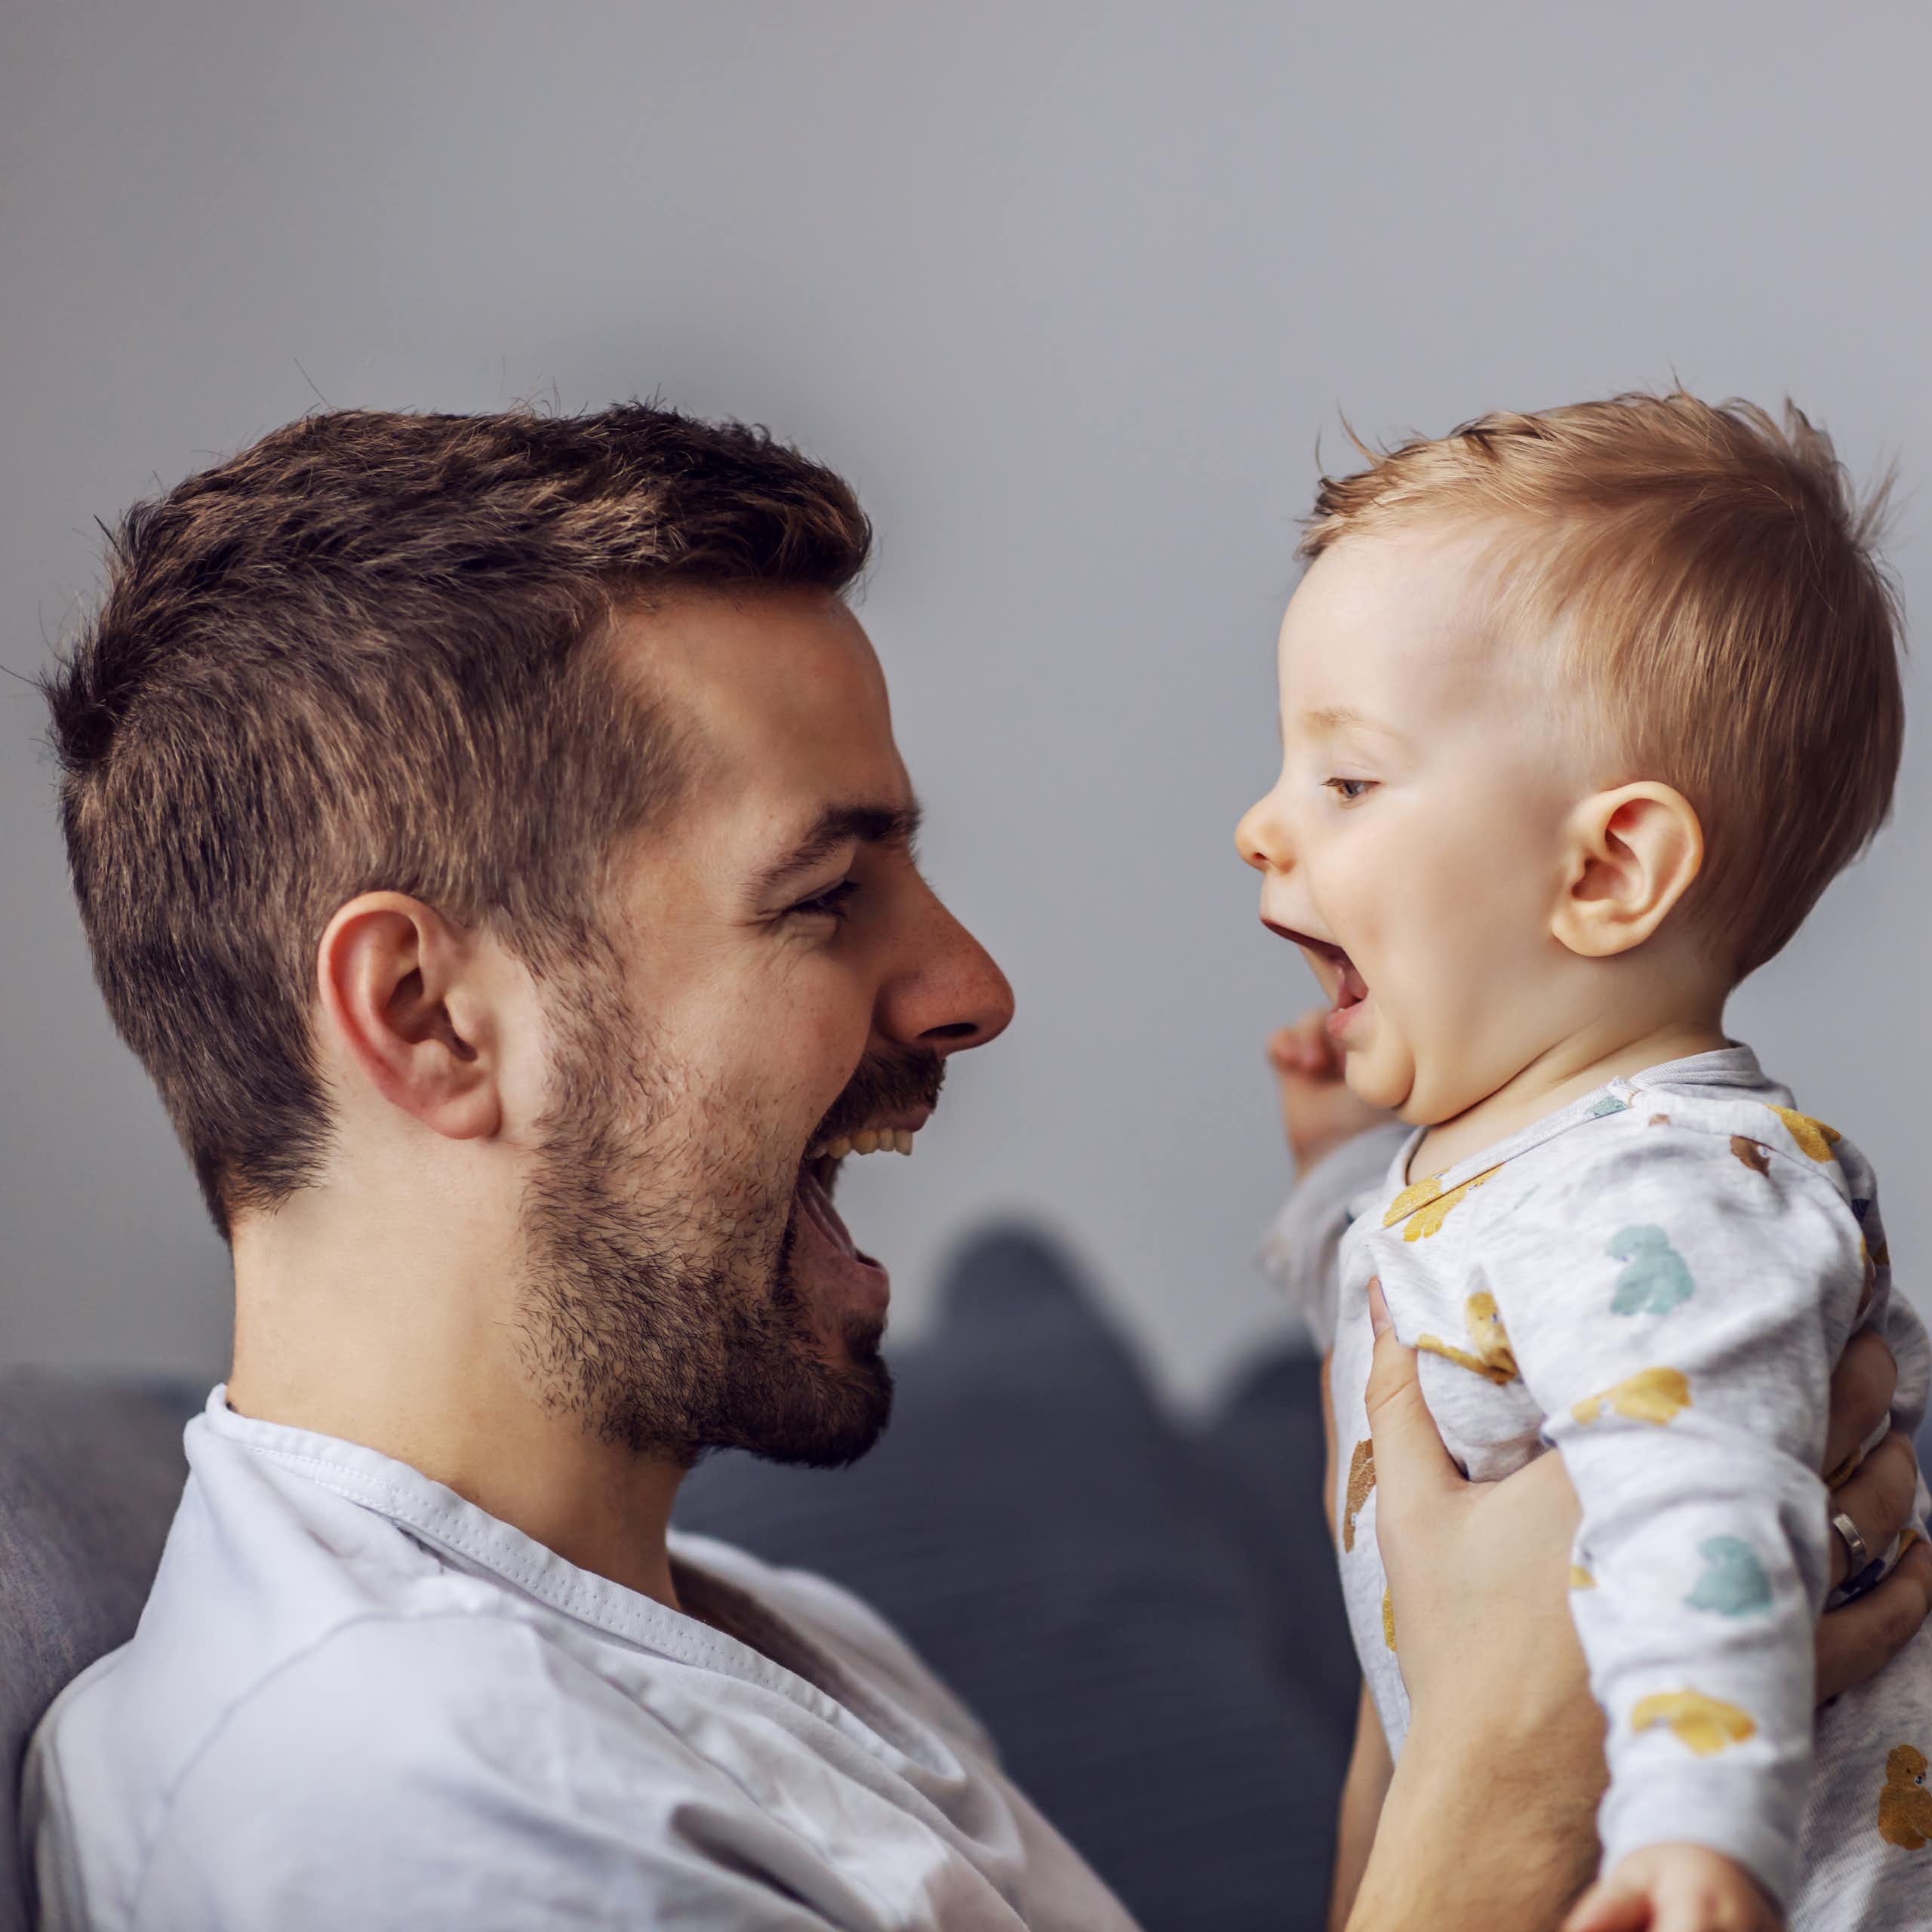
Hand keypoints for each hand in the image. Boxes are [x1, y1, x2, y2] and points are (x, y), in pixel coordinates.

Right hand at [1268, 1007, 1394, 1171]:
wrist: (1341, 1162)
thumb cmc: (1376, 1125)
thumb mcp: (1390, 1079)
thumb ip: (1388, 1045)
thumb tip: (1381, 1005)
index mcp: (1385, 1050)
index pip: (1370, 1008)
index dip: (1361, 1008)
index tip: (1362, 1027)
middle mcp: (1355, 1052)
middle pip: (1337, 1010)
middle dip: (1332, 1023)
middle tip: (1336, 1043)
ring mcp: (1322, 1062)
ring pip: (1310, 1022)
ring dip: (1307, 1034)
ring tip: (1311, 1063)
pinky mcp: (1292, 1074)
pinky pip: (1279, 1041)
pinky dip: (1282, 1044)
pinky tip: (1292, 1061)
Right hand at [1344, 1294, 1929, 1931]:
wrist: (1508, 1785)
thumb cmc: (1457, 1645)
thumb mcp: (1411, 1510)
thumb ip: (1395, 1398)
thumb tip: (1376, 1297)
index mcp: (1616, 1469)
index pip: (1718, 1372)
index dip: (1768, 1324)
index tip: (1790, 1288)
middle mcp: (1700, 1521)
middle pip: (1813, 1429)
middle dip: (1853, 1375)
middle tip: (1868, 1333)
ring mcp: (1750, 1599)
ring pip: (1861, 1513)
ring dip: (1887, 1459)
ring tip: (1893, 1419)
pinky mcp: (1779, 1670)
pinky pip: (1880, 1619)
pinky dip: (1910, 1579)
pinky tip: (1918, 1547)